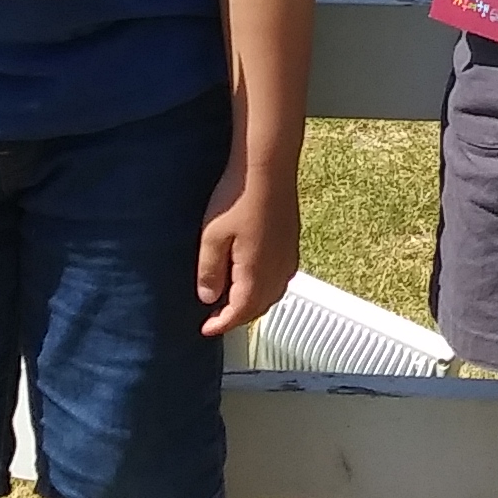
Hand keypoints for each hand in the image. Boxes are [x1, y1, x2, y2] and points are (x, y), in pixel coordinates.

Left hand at [195, 155, 300, 336]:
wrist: (267, 167)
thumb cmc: (239, 198)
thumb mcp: (211, 237)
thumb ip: (209, 272)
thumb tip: (208, 296)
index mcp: (256, 274)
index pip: (239, 313)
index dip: (221, 325)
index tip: (206, 329)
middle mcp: (278, 270)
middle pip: (259, 307)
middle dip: (238, 317)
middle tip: (217, 318)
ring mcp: (288, 255)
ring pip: (273, 294)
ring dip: (254, 304)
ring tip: (234, 300)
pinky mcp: (291, 242)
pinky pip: (281, 278)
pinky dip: (267, 288)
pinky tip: (256, 277)